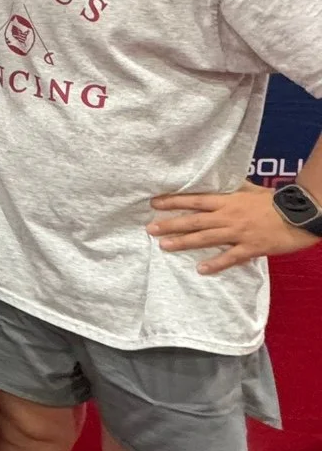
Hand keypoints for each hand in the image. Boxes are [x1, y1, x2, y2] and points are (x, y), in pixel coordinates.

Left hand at [148, 182, 320, 274]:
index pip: (194, 200)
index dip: (173, 201)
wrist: (299, 214)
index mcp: (227, 200)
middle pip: (194, 220)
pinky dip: (215, 264)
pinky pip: (230, 257)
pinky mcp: (251, 247)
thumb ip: (232, 188)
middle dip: (171, 224)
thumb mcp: (250, 188)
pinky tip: (200, 269)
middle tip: (150, 229)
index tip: (153, 203)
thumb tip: (217, 180)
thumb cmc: (274, 201)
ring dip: (184, 242)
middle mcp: (228, 216)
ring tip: (164, 246)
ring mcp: (238, 233)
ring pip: (206, 238)